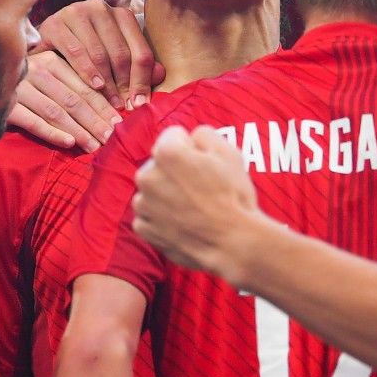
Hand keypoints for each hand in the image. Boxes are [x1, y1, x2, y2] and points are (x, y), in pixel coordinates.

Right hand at [4, 51, 119, 149]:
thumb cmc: (26, 83)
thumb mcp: (49, 75)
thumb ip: (73, 85)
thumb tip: (110, 107)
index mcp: (52, 61)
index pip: (84, 87)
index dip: (104, 107)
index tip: (120, 124)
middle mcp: (37, 71)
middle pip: (73, 100)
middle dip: (95, 121)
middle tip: (111, 139)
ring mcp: (20, 88)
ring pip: (56, 112)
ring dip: (78, 130)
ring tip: (94, 146)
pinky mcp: (6, 105)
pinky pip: (33, 121)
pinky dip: (52, 132)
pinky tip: (68, 143)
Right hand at [36, 0, 164, 110]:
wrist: (47, 44)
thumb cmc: (86, 56)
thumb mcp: (115, 59)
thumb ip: (138, 66)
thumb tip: (159, 75)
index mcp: (122, 15)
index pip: (140, 51)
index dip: (141, 81)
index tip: (140, 104)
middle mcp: (100, 9)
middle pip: (121, 53)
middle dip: (124, 85)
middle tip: (124, 108)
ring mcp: (76, 12)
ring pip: (99, 54)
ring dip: (106, 83)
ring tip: (110, 103)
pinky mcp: (55, 23)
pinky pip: (75, 52)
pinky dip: (86, 72)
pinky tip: (94, 87)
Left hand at [132, 126, 264, 287]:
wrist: (233, 243)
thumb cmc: (233, 196)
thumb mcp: (228, 152)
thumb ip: (204, 133)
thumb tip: (191, 138)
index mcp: (166, 153)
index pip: (175, 136)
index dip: (193, 148)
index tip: (206, 163)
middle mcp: (147, 176)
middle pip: (161, 163)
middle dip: (176, 170)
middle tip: (202, 187)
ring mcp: (144, 204)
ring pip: (153, 189)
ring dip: (167, 193)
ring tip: (194, 206)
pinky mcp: (145, 228)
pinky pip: (149, 215)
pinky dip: (161, 217)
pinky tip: (183, 221)